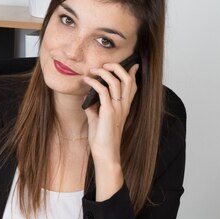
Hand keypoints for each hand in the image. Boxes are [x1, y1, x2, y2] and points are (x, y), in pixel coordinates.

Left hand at [83, 62, 138, 197]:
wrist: (104, 154)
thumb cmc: (101, 138)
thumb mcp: (97, 118)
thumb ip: (95, 107)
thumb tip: (87, 97)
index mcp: (124, 107)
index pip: (133, 86)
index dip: (132, 73)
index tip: (131, 64)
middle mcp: (123, 106)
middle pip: (128, 79)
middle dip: (117, 67)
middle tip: (106, 64)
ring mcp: (117, 108)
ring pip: (117, 82)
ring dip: (104, 72)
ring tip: (93, 70)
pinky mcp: (109, 112)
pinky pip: (103, 91)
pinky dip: (94, 83)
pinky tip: (87, 81)